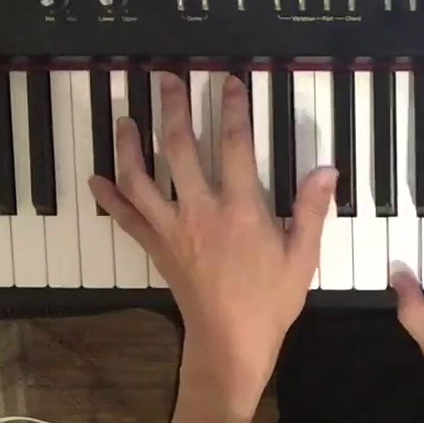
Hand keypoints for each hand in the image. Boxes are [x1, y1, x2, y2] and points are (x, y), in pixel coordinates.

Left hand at [89, 72, 335, 406]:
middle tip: (166, 80)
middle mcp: (201, 211)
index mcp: (241, 209)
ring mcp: (173, 228)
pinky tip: (97, 179)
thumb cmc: (271, 301)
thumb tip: (326, 170)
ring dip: (129, 145)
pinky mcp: (157, 247)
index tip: (228, 82)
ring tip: (126, 119)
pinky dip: (109, 197)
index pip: (234, 145)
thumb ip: (311, 209)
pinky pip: (126, 218)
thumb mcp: (303, 256)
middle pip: (179, 148)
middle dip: (171, 109)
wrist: (231, 342)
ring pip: (141, 177)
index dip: (232, 109)